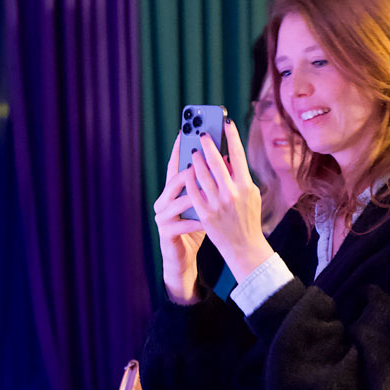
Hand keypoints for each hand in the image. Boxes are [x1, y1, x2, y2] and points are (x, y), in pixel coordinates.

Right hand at [153, 135, 205, 303]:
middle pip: (176, 178)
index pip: (175, 165)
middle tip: (201, 153)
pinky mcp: (166, 233)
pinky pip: (182, 223)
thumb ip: (211, 184)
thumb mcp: (204, 203)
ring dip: (194, 193)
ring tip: (208, 187)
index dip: (179, 148)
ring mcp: (162, 216)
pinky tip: (207, 219)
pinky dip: (196, 221)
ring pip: (178, 199)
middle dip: (190, 165)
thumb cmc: (196, 227)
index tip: (186, 131)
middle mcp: (163, 200)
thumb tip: (227, 159)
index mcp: (172, 191)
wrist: (184, 257)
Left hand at [186, 119, 273, 280]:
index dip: (232, 136)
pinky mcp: (205, 214)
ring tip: (193, 151)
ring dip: (195, 160)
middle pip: (216, 162)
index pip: (238, 155)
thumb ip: (240, 176)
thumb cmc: (248, 218)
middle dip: (208, 144)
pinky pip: (193, 191)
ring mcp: (217, 204)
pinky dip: (189, 179)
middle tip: (201, 133)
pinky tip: (186, 170)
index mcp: (246, 186)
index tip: (226, 122)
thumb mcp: (251, 195)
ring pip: (201, 175)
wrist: (244, 247)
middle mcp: (232, 193)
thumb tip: (226, 158)